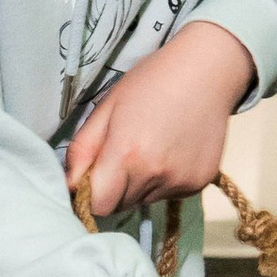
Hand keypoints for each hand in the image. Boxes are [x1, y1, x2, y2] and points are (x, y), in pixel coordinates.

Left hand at [66, 21, 256, 219]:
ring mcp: (181, 181)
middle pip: (121, 205)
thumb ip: (83, 150)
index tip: (94, 179)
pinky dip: (164, 181)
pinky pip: (169, 194)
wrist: (207, 71)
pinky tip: (172, 151)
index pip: (99, 206)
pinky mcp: (199, 183)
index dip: (92, 196)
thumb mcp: (107, 108)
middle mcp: (155, 174)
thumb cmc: (151, 82)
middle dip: (115, 188)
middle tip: (124, 155)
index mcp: (127, 154)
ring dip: (140, 185)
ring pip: (145, 200)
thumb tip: (69, 186)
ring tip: (151, 148)